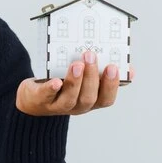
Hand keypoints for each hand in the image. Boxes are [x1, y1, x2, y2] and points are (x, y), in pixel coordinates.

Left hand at [16, 51, 133, 115]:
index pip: (106, 99)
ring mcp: (58, 105)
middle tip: (91, 56)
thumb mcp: (84, 80)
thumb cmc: (63, 85)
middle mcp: (76, 106)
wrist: (33, 98)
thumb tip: (129, 68)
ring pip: (70, 98)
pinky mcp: (40, 100)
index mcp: (90, 101)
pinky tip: (56, 81)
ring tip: (77, 64)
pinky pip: (47, 96)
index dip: (111, 85)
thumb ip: (100, 73)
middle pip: (89, 98)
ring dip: (75, 81)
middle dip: (92, 77)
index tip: (114, 67)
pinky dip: (52, 89)